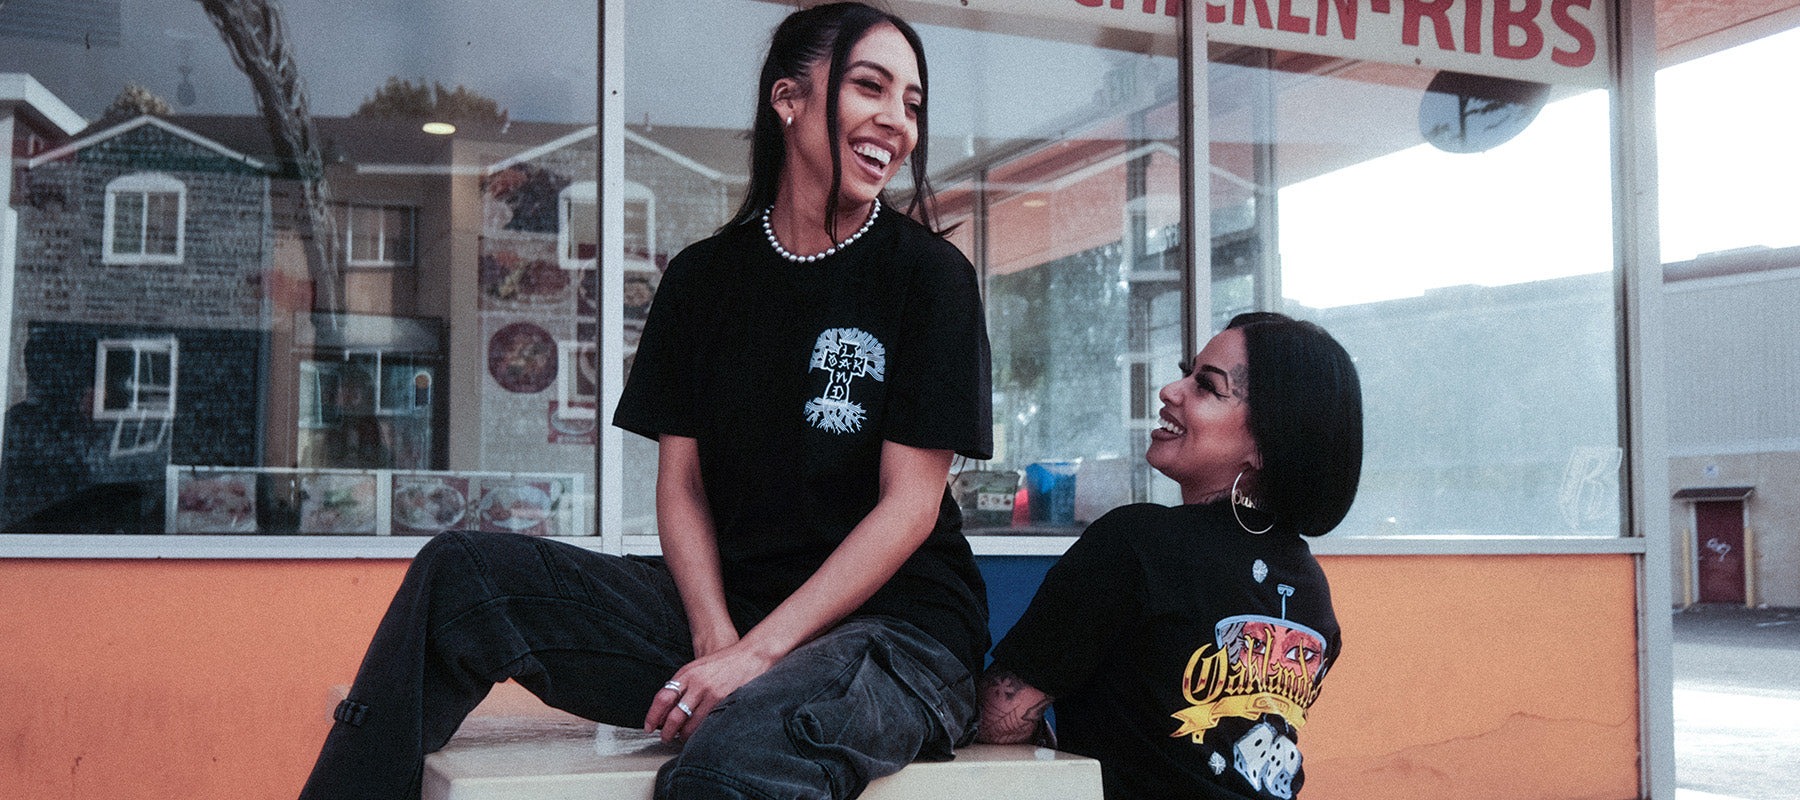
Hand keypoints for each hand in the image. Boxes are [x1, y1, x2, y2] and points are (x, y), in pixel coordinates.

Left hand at [643, 641, 779, 742]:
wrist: (749, 655)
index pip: (662, 698)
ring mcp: (711, 693)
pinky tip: (700, 734)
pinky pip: (708, 724)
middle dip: (667, 732)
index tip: (649, 727)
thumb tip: (666, 708)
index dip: (653, 716)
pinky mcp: (725, 701)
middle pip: (674, 716)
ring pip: (691, 725)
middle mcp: (697, 684)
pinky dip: (701, 732)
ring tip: (683, 738)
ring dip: (684, 736)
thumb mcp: (697, 668)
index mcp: (686, 674)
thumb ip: (682, 685)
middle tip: (665, 738)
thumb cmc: (722, 663)